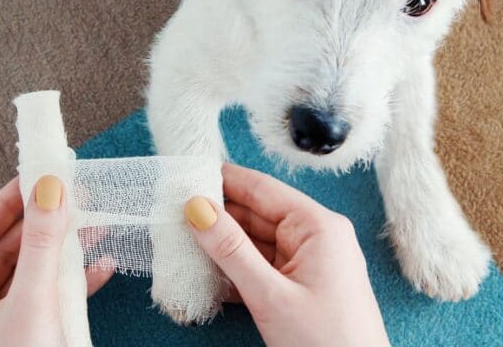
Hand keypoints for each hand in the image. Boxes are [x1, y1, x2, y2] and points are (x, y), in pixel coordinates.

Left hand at [0, 176, 112, 345]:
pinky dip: (72, 278)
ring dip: (62, 248)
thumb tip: (49, 189)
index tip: (35, 174)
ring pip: (29, 270)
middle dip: (42, 223)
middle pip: (5, 249)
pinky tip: (99, 265)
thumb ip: (41, 244)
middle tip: (69, 191)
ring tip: (92, 222)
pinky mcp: (24, 335)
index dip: (6, 201)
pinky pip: (46, 295)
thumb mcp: (32, 304)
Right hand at [184, 163, 389, 346]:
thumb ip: (231, 251)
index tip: (187, 173)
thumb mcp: (270, 295)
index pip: (262, 188)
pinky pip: (263, 268)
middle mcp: (317, 238)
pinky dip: (236, 270)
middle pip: (257, 214)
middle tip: (173, 212)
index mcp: (318, 226)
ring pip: (256, 243)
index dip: (223, 179)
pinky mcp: (303, 288)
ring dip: (222, 246)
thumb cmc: (328, 344)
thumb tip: (198, 209)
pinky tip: (206, 274)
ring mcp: (310, 264)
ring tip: (182, 241)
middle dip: (217, 215)